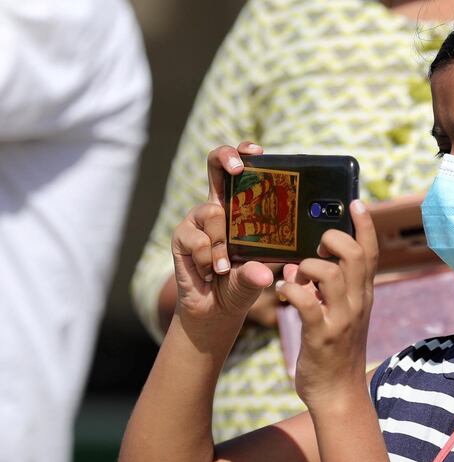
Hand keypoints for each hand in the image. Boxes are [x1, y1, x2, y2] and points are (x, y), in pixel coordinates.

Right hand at [171, 143, 274, 329]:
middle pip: (215, 165)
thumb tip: (264, 274)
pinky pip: (198, 240)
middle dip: (226, 156)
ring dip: (222, 244)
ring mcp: (197, 220)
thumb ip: (258, 271)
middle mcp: (216, 207)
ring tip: (223, 268)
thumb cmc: (241, 284)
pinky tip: (209, 272)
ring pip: (214, 213)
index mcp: (238, 208)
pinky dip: (208, 259)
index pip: (239, 171)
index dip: (243, 154)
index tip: (257, 152)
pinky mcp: (182, 236)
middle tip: (239, 167)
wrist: (215, 310)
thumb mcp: (257, 276)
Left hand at [276, 200, 378, 409]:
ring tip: (296, 275)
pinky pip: (306, 303)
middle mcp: (357, 303)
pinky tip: (282, 292)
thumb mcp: (336, 314)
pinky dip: (291, 291)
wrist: (338, 394)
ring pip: (331, 274)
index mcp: (363, 295)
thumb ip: (320, 288)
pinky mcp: (321, 336)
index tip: (355, 202)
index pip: (370, 252)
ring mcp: (342, 319)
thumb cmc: (334, 351)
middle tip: (316, 248)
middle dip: (333, 240)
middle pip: (355, 256)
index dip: (364, 224)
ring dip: (308, 267)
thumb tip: (296, 266)